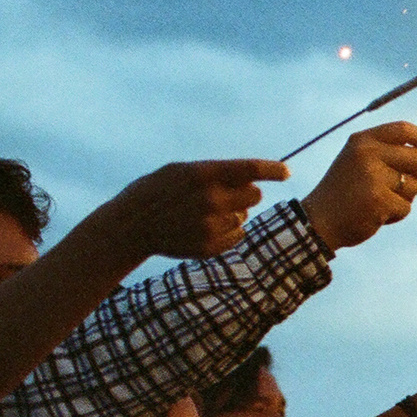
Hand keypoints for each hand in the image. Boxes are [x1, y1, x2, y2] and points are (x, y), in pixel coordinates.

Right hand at [98, 159, 290, 259]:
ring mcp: (211, 225)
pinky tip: (204, 226)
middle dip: (247, 193)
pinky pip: (237, 235)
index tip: (285, 172)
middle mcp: (210, 199)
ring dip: (233, 213)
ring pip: (244, 216)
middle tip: (228, 193)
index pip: (249, 170)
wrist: (132, 225)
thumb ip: (215, 172)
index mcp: (202, 174)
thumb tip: (251, 179)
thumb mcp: (181, 171)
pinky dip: (227, 230)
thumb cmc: (157, 190)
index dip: (272, 170)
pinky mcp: (211, 246)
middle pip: (254, 196)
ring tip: (205, 211)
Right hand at [302, 122, 416, 250]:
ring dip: (406, 198)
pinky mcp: (378, 200)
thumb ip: (394, 156)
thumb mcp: (364, 164)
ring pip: (413, 185)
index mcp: (362, 140)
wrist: (319, 220)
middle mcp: (367, 153)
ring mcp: (372, 176)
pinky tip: (377, 215)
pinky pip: (406, 207)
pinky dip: (397, 214)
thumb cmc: (346, 193)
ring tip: (382, 203)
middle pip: (416, 158)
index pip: (404, 130)